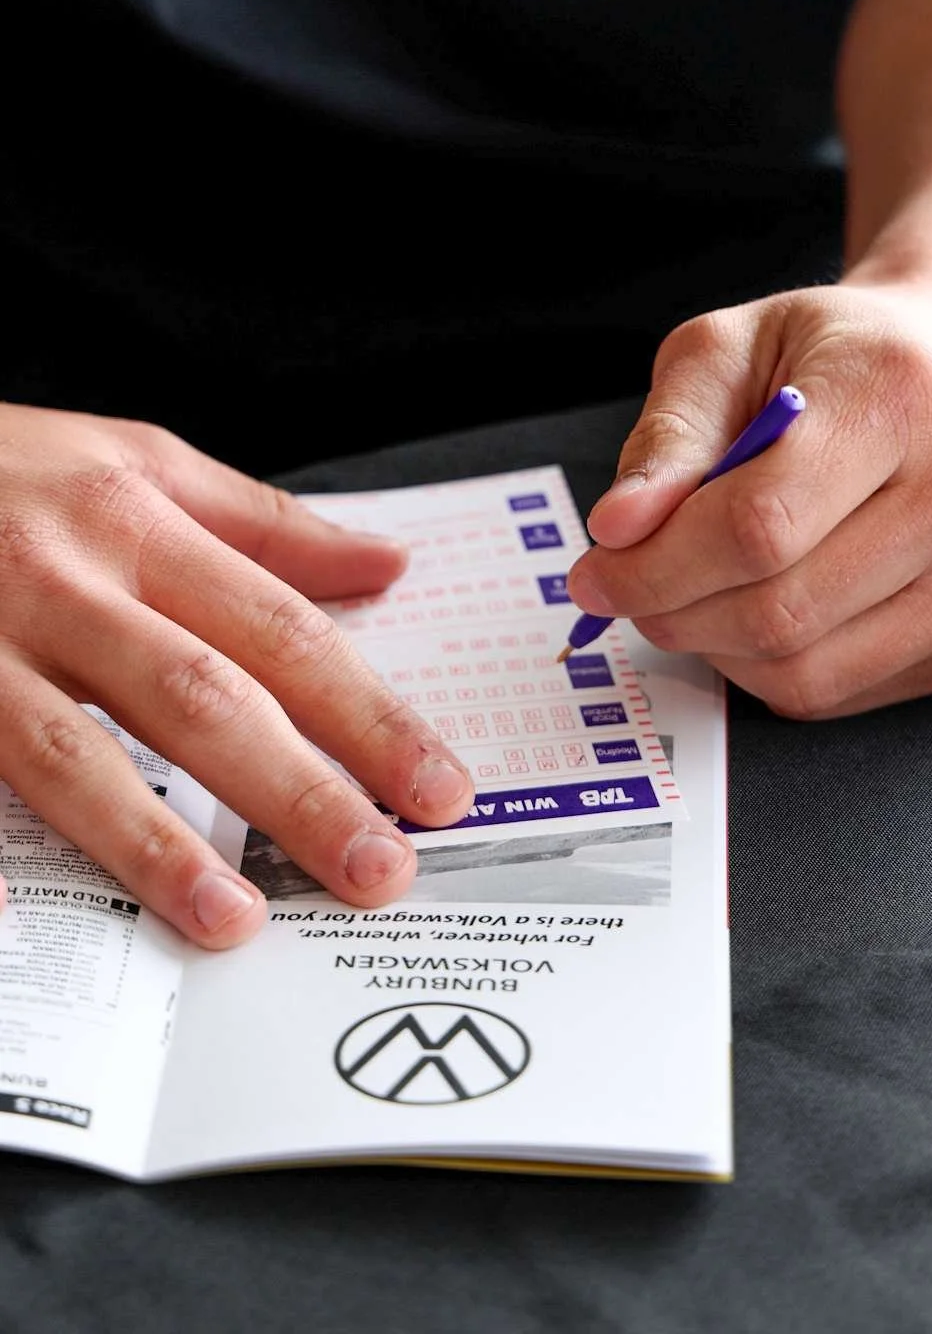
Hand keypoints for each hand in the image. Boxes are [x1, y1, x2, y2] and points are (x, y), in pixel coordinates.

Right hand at [0, 406, 472, 945]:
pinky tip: (19, 917)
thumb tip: (384, 562)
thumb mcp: (133, 460)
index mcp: (135, 522)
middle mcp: (63, 583)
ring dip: (160, 846)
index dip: (366, 713)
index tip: (438, 785)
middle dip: (299, 791)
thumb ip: (260, 520)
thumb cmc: (4, 467)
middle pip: (201, 698)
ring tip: (238, 921)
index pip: (279, 630)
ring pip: (76, 756)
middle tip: (382, 870)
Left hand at [566, 280, 931, 717]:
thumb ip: (671, 437)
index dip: (656, 564)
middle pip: (780, 611)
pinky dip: (770, 668)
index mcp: (900, 398)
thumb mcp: (734, 348)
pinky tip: (760, 607)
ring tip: (695, 591)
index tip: (597, 570)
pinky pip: (838, 694)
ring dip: (716, 649)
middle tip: (629, 586)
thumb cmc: (844, 356)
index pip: (758, 525)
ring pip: (806, 672)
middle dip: (674, 612)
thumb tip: (619, 529)